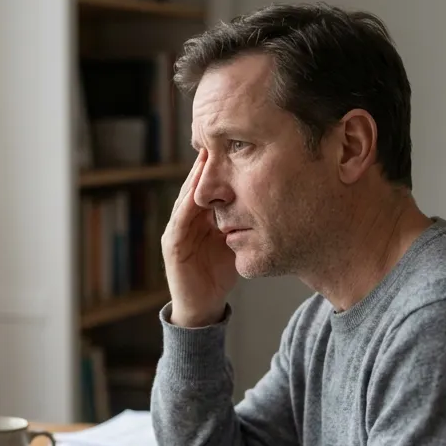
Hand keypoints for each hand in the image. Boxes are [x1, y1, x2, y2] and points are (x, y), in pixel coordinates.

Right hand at [161, 149, 237, 327]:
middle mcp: (188, 218)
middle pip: (197, 184)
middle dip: (206, 162)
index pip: (211, 184)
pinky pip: (181, 218)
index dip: (220, 164)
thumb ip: (247, 220)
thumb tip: (273, 199)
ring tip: (206, 156)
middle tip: (218, 138)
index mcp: (203, 215)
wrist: (204, 306)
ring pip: (187, 196)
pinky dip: (188, 202)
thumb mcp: (237, 239)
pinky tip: (197, 190)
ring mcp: (177, 229)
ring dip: (196, 177)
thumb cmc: (221, 273)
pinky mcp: (173, 244)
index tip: (234, 142)